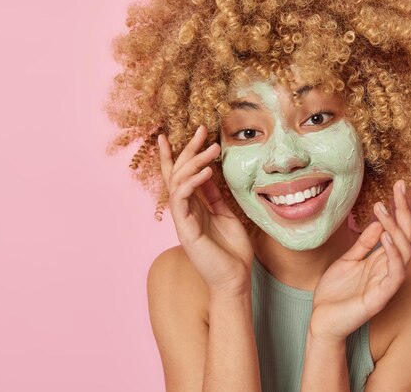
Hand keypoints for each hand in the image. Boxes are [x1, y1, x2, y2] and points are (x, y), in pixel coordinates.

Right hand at [157, 125, 253, 297]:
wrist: (234, 280)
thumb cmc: (231, 251)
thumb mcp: (225, 215)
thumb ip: (214, 196)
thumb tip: (208, 173)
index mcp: (192, 208)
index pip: (179, 177)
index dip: (175, 155)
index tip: (176, 134)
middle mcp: (183, 212)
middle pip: (177, 174)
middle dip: (187, 150)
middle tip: (202, 130)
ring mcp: (182, 221)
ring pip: (178, 182)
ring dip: (194, 162)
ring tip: (211, 149)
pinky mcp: (186, 230)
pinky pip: (182, 200)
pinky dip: (192, 182)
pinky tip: (206, 172)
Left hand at [309, 180, 410, 342]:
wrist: (322, 320)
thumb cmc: (334, 293)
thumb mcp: (348, 260)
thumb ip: (364, 243)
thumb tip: (380, 222)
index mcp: (382, 260)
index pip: (400, 232)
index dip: (405, 210)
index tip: (406, 187)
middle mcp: (389, 269)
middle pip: (407, 236)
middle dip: (406, 210)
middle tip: (402, 186)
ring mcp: (387, 283)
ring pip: (405, 252)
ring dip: (397, 228)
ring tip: (384, 208)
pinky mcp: (381, 297)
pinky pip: (395, 273)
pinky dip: (393, 253)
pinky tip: (387, 236)